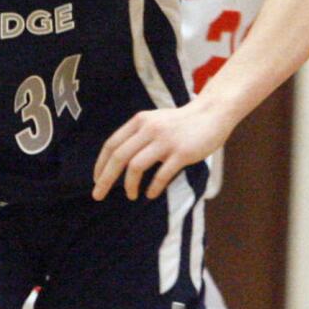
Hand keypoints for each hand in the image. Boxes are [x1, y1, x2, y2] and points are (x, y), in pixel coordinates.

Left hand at [91, 101, 231, 200]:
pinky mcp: (182, 152)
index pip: (112, 144)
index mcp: (139, 121)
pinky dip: (153, 187)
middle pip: (119, 157)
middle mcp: (149, 129)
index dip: (101, 164)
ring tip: (131, 195)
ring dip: (129, 185)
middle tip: (98, 195)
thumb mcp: (154, 121)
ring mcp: (166, 140)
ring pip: (136, 166)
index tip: (96, 180)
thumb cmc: (181, 122)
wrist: (212, 113)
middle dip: (105, 179)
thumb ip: (138, 135)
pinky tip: (150, 194)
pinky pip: (161, 174)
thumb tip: (118, 160)